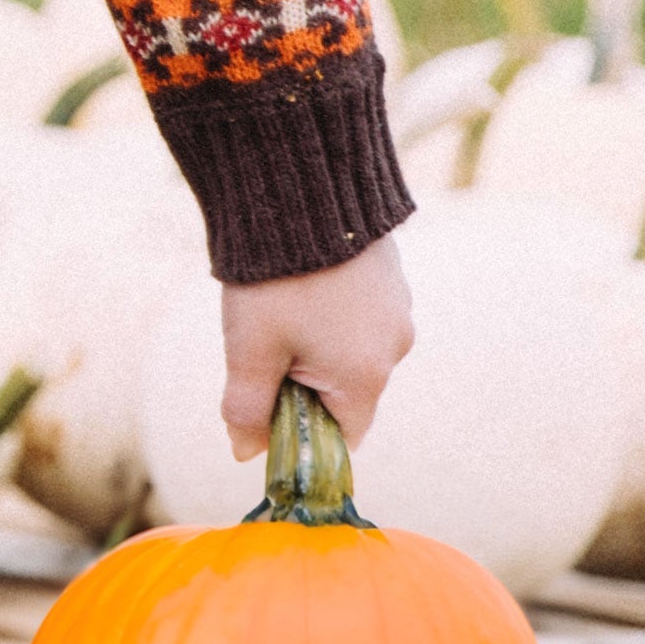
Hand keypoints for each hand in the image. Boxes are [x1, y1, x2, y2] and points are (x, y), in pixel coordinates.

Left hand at [218, 234, 413, 462]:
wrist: (301, 190)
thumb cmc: (274, 280)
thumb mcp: (250, 350)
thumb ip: (247, 409)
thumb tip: (245, 453)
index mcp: (366, 376)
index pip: (342, 437)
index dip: (302, 436)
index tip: (266, 410)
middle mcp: (395, 346)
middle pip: (347, 393)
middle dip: (304, 384)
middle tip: (262, 348)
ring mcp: (398, 307)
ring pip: (352, 351)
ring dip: (316, 345)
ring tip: (278, 307)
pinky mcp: (391, 275)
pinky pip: (360, 314)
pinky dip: (330, 313)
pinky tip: (300, 284)